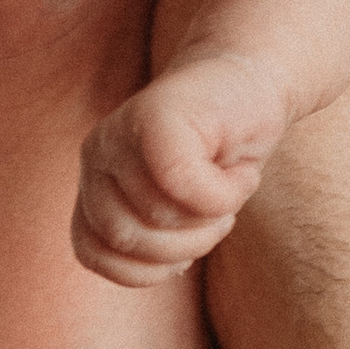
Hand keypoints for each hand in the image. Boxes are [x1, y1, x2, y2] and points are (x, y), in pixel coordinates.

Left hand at [74, 45, 290, 287]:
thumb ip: (152, 239)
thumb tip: (161, 265)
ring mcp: (123, 130)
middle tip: (218, 219)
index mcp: (95, 184)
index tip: (186, 252)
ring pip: (155, 214)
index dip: (146, 269)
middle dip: (183, 247)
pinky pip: (182, 183)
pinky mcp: (158, 113)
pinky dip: (223, 196)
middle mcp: (98, 155)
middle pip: (125, 238)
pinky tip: (241, 176)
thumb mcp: (180, 210)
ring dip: (209, 220)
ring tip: (230, 190)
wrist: (258, 80)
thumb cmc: (219, 152)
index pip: (92, 252)